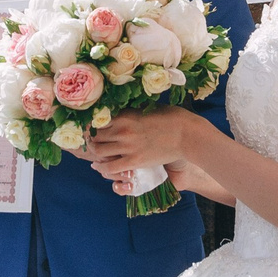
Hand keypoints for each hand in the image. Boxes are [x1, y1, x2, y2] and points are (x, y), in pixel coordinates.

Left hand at [83, 110, 203, 179]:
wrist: (187, 135)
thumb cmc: (171, 118)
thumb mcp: (147, 108)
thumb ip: (131, 112)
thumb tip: (118, 112)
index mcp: (125, 115)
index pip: (96, 120)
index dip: (90, 124)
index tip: (90, 127)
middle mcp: (122, 130)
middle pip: (94, 136)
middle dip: (90, 139)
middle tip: (90, 141)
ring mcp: (128, 147)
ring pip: (98, 151)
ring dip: (94, 152)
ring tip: (96, 153)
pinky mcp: (134, 162)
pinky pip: (109, 167)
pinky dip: (102, 167)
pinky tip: (99, 167)